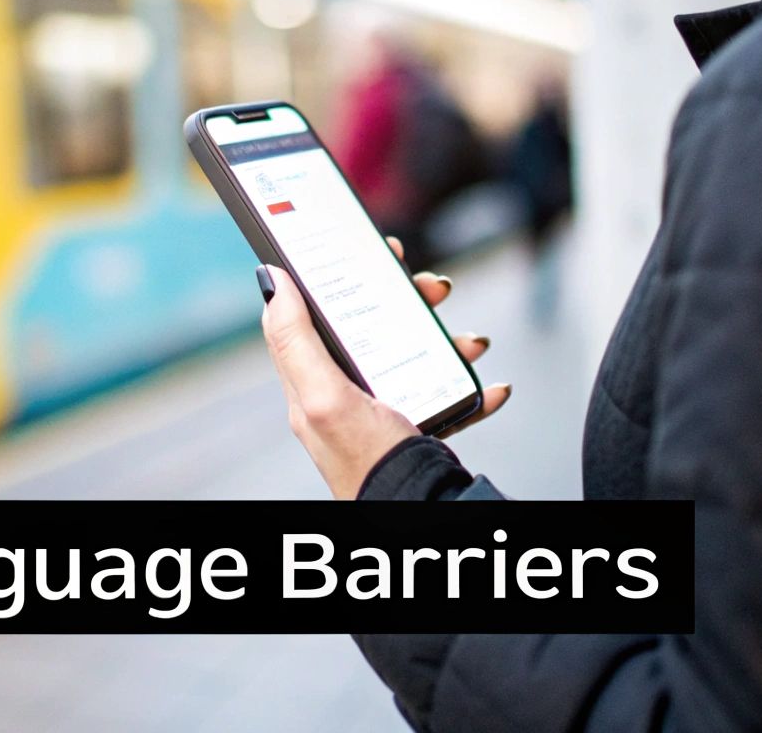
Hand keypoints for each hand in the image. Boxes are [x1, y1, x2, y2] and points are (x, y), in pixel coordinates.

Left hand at [259, 236, 511, 498]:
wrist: (415, 512)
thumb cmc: (366, 463)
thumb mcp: (323, 398)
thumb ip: (294, 340)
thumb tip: (272, 280)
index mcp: (316, 382)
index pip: (317, 313)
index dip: (340, 275)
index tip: (373, 250)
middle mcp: (346, 393)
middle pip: (374, 325)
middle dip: (409, 301)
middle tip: (435, 289)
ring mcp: (384, 410)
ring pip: (416, 354)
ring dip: (449, 342)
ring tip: (471, 344)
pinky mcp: (416, 428)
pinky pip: (447, 395)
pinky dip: (472, 389)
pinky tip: (489, 388)